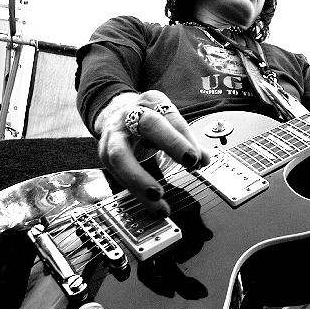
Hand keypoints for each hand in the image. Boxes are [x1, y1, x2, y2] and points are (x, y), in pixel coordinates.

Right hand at [96, 90, 210, 216]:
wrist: (114, 114)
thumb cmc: (147, 121)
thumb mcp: (167, 123)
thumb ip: (186, 141)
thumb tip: (204, 160)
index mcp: (151, 102)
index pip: (172, 117)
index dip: (185, 138)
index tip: (196, 158)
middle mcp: (130, 115)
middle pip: (149, 125)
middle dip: (171, 143)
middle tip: (190, 163)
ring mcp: (114, 135)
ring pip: (122, 155)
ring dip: (140, 179)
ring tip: (158, 197)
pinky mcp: (105, 154)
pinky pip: (119, 176)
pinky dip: (136, 193)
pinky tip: (152, 206)